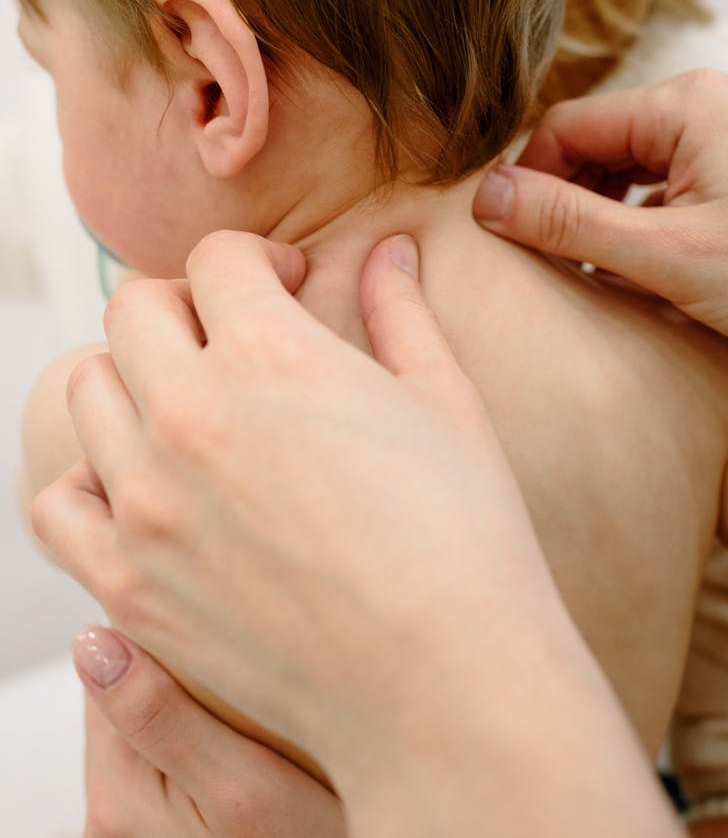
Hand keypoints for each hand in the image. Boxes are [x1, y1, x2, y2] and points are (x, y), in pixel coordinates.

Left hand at [33, 234, 681, 837]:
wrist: (443, 684)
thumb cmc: (464, 538)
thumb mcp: (446, 401)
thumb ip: (401, 311)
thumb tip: (389, 250)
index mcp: (272, 358)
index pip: (217, 258)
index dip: (258, 259)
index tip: (285, 284)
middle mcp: (189, 417)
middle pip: (136, 309)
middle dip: (186, 303)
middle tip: (230, 336)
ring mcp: (147, 504)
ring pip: (88, 391)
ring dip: (132, 379)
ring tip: (186, 409)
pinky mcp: (129, 586)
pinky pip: (57, 505)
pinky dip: (87, 480)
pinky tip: (140, 487)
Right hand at [473, 69, 727, 346]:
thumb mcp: (668, 257)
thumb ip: (570, 223)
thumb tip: (486, 197)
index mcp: (687, 105)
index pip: (568, 125)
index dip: (528, 179)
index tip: (511, 234)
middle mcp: (713, 100)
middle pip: (603, 139)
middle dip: (569, 196)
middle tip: (553, 259)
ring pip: (639, 159)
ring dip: (608, 209)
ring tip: (597, 266)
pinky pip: (678, 174)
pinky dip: (650, 213)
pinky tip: (647, 261)